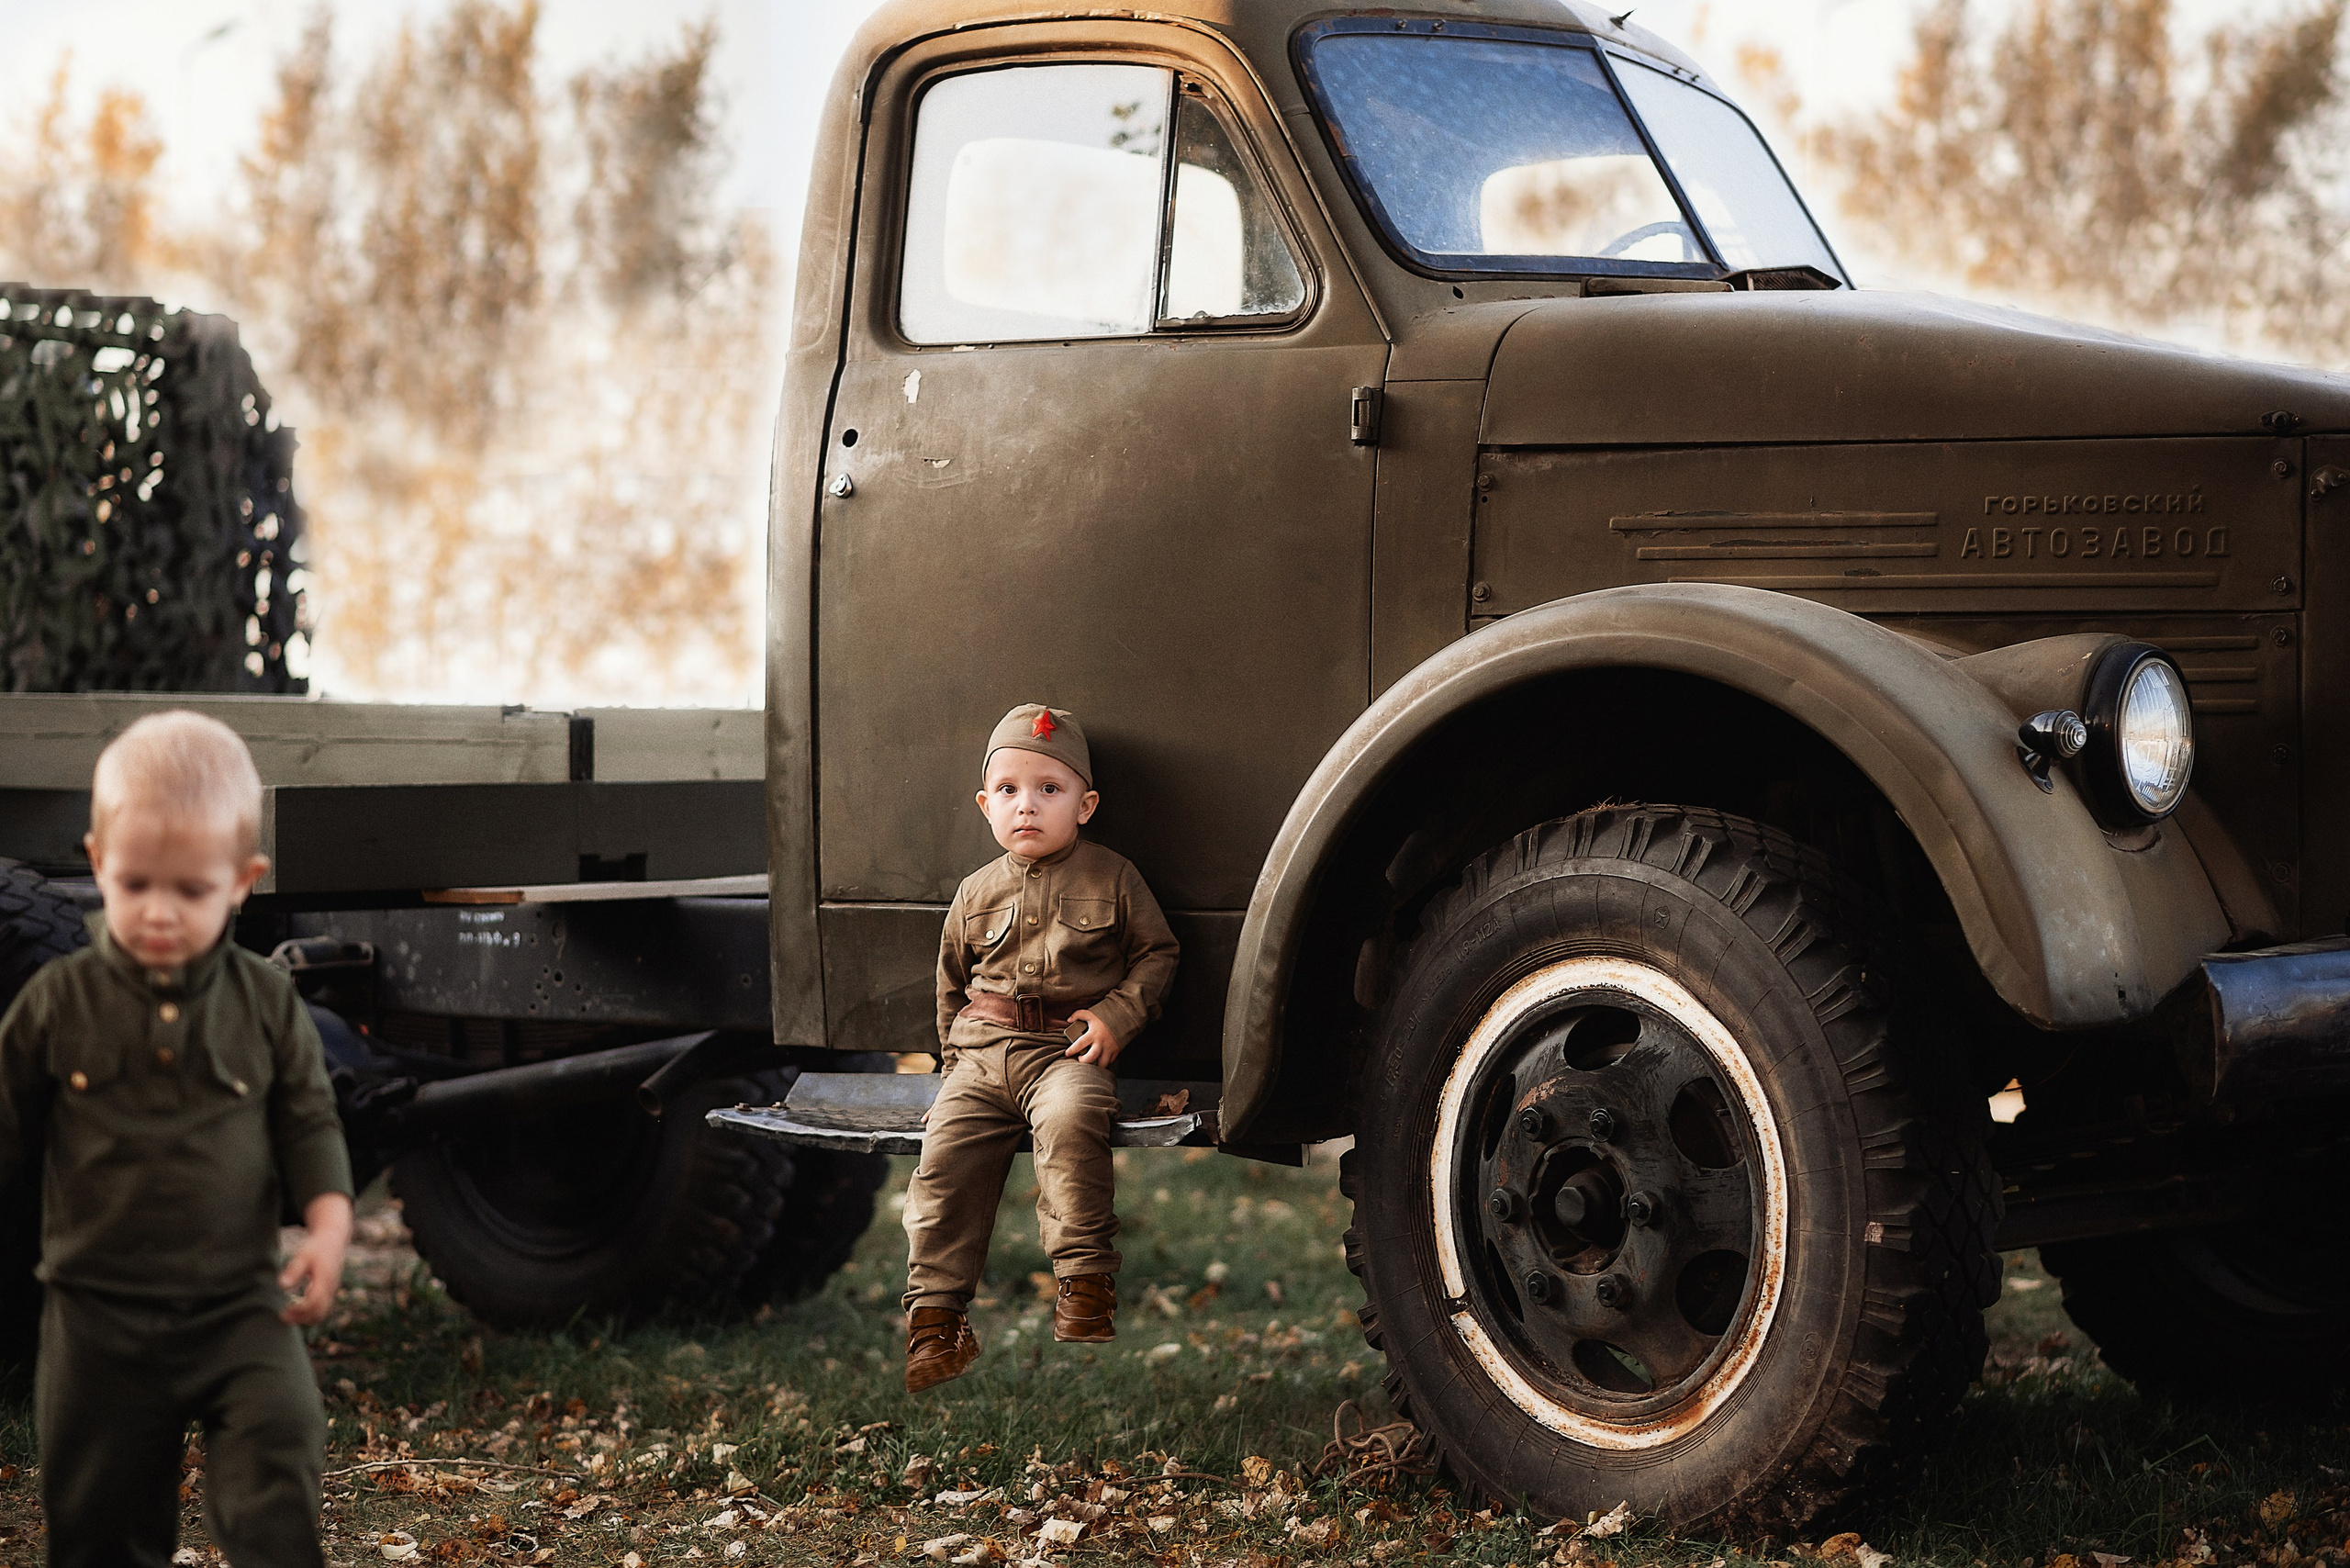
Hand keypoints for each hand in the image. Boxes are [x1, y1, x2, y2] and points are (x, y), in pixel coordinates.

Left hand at [280, 1191, 352, 1325]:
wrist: (334, 1240)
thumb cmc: (316, 1247)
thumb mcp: (303, 1255)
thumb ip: (294, 1270)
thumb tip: (282, 1285)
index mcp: (325, 1279)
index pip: (313, 1303)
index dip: (298, 1311)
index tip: (282, 1311)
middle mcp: (331, 1288)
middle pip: (319, 1314)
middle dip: (300, 1319)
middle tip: (282, 1316)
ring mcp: (332, 1291)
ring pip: (321, 1314)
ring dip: (305, 1319)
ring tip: (288, 1314)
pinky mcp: (329, 1292)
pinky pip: (322, 1309)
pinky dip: (309, 1313)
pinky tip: (295, 1306)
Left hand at [1063, 1009, 1121, 1066]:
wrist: (1123, 1017)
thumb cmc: (1104, 1016)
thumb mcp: (1090, 1013)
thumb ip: (1078, 1014)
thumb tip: (1069, 1020)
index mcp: (1093, 1034)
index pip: (1079, 1044)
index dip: (1072, 1050)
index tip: (1067, 1053)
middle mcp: (1101, 1043)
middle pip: (1090, 1058)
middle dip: (1083, 1061)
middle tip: (1080, 1058)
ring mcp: (1109, 1048)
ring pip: (1102, 1064)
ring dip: (1095, 1065)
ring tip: (1091, 1061)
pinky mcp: (1116, 1051)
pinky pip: (1110, 1061)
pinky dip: (1104, 1061)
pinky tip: (1100, 1058)